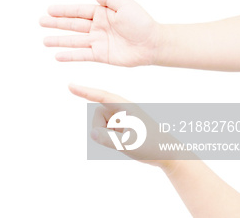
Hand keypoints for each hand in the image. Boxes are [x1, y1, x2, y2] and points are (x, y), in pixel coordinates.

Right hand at [40, 0, 160, 66]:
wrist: (153, 43)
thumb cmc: (142, 22)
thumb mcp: (125, 5)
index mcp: (101, 13)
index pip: (78, 11)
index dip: (63, 11)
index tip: (49, 10)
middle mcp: (97, 27)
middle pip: (72, 25)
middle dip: (56, 24)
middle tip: (41, 22)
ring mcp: (97, 41)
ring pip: (74, 41)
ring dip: (59, 40)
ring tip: (45, 41)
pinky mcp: (101, 55)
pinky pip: (82, 55)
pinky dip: (70, 56)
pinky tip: (58, 56)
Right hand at [69, 84, 188, 167]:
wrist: (169, 154)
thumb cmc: (152, 147)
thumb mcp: (128, 145)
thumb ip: (107, 139)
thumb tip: (92, 133)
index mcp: (126, 108)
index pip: (101, 96)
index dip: (85, 91)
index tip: (70, 86)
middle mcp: (123, 110)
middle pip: (98, 115)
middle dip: (102, 128)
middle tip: (121, 140)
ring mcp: (122, 117)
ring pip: (101, 124)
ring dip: (107, 135)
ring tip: (127, 142)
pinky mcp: (123, 126)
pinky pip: (106, 130)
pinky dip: (110, 138)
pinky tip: (126, 143)